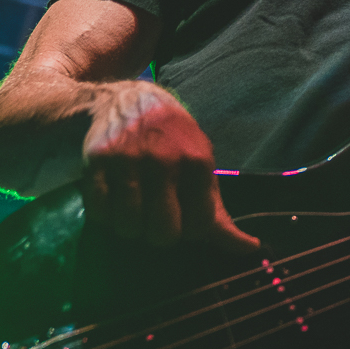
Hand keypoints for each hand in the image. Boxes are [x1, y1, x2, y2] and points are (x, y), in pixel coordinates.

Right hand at [82, 82, 259, 252]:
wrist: (129, 100)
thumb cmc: (173, 140)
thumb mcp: (202, 166)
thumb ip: (219, 211)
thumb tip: (250, 248)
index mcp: (197, 162)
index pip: (198, 226)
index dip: (189, 231)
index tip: (183, 218)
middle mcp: (164, 160)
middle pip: (163, 234)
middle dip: (159, 234)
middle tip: (155, 217)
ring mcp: (129, 160)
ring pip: (128, 227)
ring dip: (130, 227)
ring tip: (133, 207)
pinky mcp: (98, 161)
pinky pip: (99, 212)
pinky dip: (104, 215)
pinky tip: (113, 198)